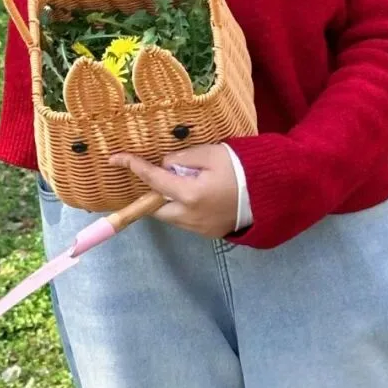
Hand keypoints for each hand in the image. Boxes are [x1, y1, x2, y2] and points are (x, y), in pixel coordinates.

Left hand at [108, 143, 239, 239]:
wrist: (271, 194)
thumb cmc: (243, 169)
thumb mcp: (213, 153)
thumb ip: (184, 159)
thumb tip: (166, 166)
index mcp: (189, 194)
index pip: (154, 179)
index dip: (134, 166)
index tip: (116, 159)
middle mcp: (190, 216)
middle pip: (157, 208)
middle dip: (154, 194)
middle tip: (161, 178)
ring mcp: (200, 228)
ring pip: (172, 217)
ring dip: (170, 202)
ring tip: (185, 184)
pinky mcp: (210, 233)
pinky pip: (187, 222)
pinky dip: (185, 209)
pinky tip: (199, 196)